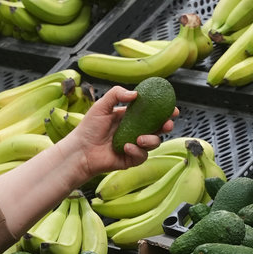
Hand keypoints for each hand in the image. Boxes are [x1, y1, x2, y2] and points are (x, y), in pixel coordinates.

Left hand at [62, 86, 178, 179]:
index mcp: (131, 117)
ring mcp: (134, 146)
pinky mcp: (131, 159)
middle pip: (158, 128)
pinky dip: (137, 151)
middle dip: (166, 126)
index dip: (164, 111)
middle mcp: (135, 131)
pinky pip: (142, 156)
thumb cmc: (88, 128)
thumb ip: (116, 94)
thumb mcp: (101, 106)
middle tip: (167, 124)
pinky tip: (127, 147)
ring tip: (140, 138)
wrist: (80, 151)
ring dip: (151, 140)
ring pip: (154, 143)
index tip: (172, 109)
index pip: (152, 113)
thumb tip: (135, 94)